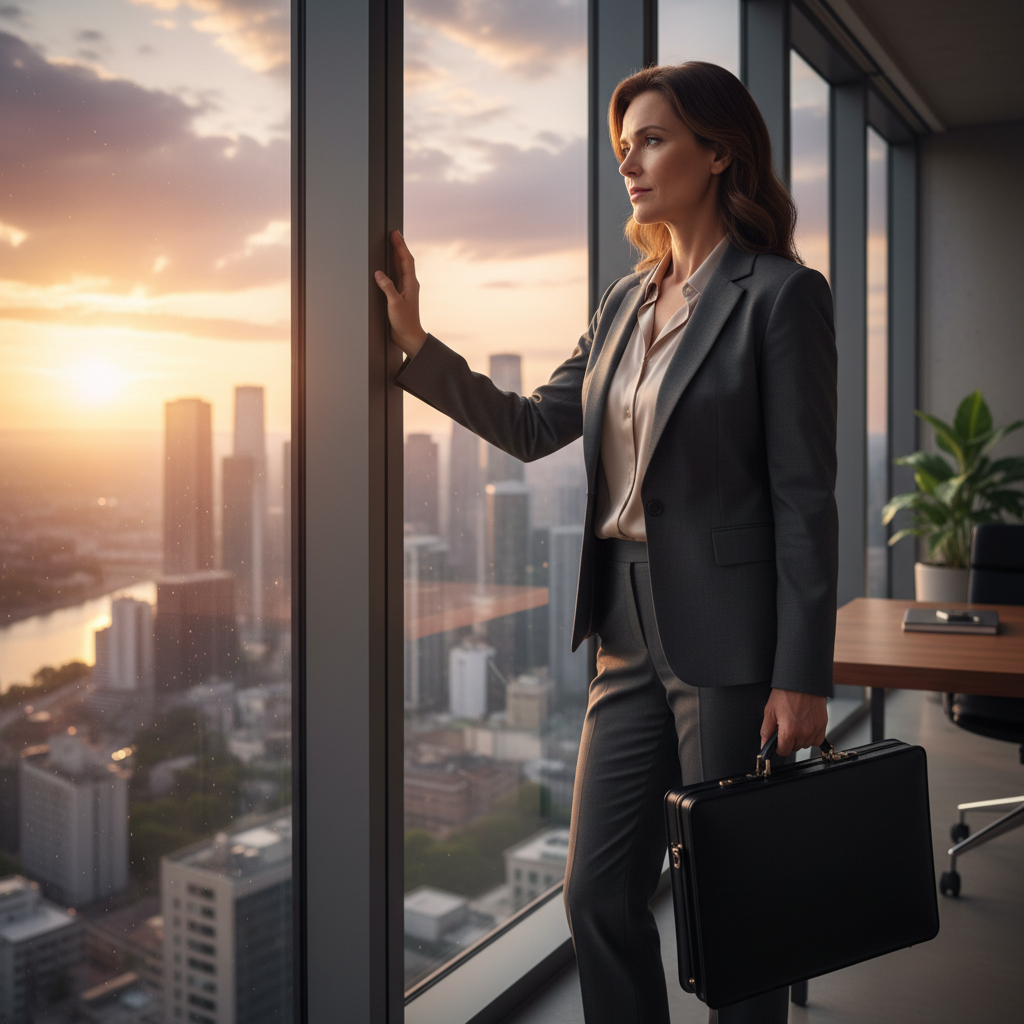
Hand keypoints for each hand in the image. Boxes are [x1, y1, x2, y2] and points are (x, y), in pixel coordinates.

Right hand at [375, 230, 427, 356]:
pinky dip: (392, 267)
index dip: (400, 245)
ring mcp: (405, 289)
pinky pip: (396, 276)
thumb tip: (379, 274)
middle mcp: (409, 284)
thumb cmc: (404, 323)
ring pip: (400, 267)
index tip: (395, 234)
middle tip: (393, 233)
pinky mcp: (400, 295)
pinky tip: (387, 265)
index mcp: (411, 284)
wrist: (409, 337)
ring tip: (391, 243)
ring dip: (396, 255)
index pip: (406, 259)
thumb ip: (387, 288)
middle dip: (399, 246)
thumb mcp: (394, 304)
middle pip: (404, 260)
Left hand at [760, 688, 827, 756]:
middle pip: (794, 748)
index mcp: (789, 730)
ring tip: (795, 724)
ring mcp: (815, 729)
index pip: (783, 751)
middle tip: (786, 727)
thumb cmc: (785, 692)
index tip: (777, 741)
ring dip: (800, 739)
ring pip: (806, 745)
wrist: (801, 680)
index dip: (778, 747)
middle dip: (788, 741)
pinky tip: (805, 726)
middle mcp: (804, 732)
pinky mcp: (823, 724)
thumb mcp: (770, 711)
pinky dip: (812, 737)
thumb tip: (764, 745)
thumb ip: (766, 731)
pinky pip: (818, 740)